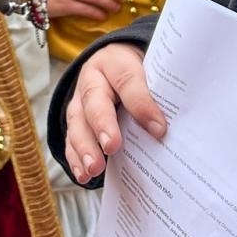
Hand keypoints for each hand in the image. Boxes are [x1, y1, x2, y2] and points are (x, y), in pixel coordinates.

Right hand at [62, 41, 165, 181]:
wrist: (113, 65)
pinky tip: (84, 174)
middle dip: (103, 125)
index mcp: (115, 62)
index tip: (159, 129)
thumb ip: (158, 94)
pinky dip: (76, 158)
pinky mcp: (75, 121)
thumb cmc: (137, 72)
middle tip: (112, 146)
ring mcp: (79, 101)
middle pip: (94, 101)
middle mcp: (92, 80)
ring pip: (77, 122)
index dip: (142, 104)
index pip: (128, 80)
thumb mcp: (149, 72)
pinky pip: (70, 139)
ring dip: (85, 147)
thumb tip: (166, 129)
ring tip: (94, 168)